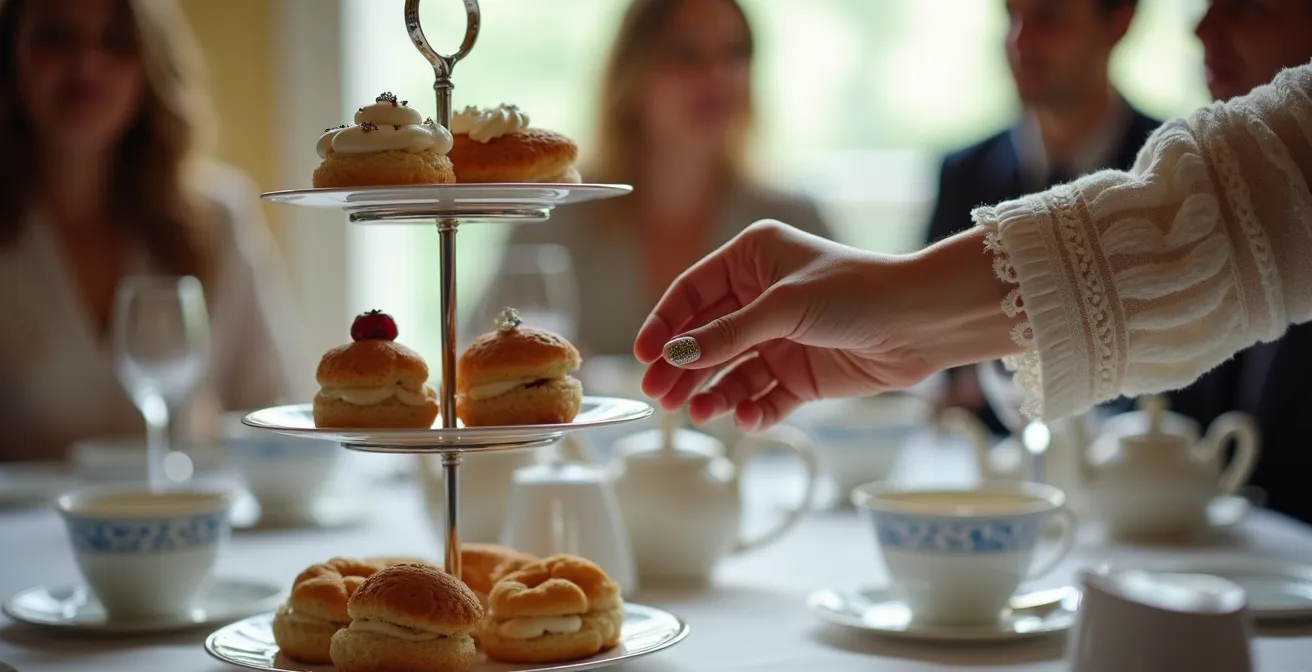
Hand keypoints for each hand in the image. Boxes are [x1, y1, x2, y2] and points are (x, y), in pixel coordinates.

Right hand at [633, 220, 1018, 430]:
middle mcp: (761, 297)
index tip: (643, 356)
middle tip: (661, 396)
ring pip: (730, 371)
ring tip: (700, 413)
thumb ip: (728, 334)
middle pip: (705, 337)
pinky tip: (743, 418)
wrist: (922, 322)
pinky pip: (763, 395)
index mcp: (752, 259)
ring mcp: (780, 338)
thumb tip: (678, 355)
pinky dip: (751, 409)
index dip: (665, 325)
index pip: (691, 293)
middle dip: (684, 367)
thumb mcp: (784, 306)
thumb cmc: (858, 292)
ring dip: (713, 392)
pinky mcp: (801, 374)